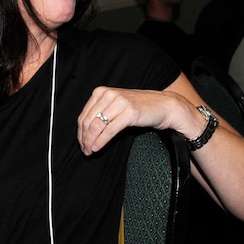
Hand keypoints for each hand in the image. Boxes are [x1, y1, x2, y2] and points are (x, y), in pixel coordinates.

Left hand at [76, 86, 197, 154]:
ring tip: (90, 151)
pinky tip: (97, 148)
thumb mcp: (115, 106)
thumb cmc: (138, 107)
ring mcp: (119, 103)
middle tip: (85, 150)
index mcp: (101, 92)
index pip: (84, 115)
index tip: (81, 143)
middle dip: (84, 138)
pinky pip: (109, 130)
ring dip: (91, 141)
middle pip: (88, 121)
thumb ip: (100, 113)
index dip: (80, 132)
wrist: (163, 105)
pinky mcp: (129, 112)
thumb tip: (84, 132)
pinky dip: (101, 141)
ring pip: (97, 126)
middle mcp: (108, 95)